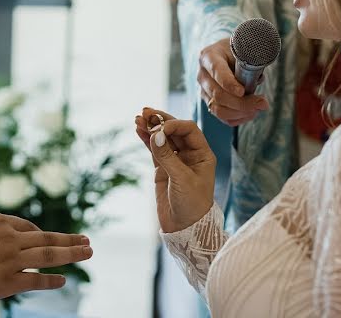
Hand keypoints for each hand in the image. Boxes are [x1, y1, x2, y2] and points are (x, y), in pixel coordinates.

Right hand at [0, 213, 92, 302]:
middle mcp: (9, 237)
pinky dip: (52, 281)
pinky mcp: (8, 280)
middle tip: (87, 239)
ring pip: (49, 255)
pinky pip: (37, 280)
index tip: (51, 240)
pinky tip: (64, 280)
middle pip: (47, 237)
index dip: (41, 235)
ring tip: (88, 252)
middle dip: (69, 239)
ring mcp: (11, 259)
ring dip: (72, 253)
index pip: (27, 227)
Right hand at [135, 108, 215, 232]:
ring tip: (137, 118)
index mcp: (202, 154)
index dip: (173, 125)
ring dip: (151, 128)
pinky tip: (138, 130)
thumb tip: (155, 135)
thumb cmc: (192, 205)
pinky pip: (154, 149)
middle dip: (160, 120)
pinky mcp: (163, 169)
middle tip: (145, 112)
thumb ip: (167, 157)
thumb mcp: (181, 180)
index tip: (158, 130)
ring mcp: (175, 160)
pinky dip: (146, 139)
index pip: (188, 129)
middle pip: (174, 130)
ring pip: (162, 138)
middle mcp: (190, 154)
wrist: (185, 229)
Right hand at [197, 37, 269, 125]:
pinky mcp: (210, 103)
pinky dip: (239, 118)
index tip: (243, 91)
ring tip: (259, 107)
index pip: (216, 71)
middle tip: (262, 102)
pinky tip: (252, 113)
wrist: (229, 54)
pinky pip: (222, 117)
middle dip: (241, 102)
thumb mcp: (243, 49)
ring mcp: (204, 91)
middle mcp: (203, 75)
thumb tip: (258, 80)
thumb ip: (249, 62)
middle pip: (217, 94)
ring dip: (241, 112)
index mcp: (208, 56)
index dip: (229, 83)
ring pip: (218, 109)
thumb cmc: (237, 50)